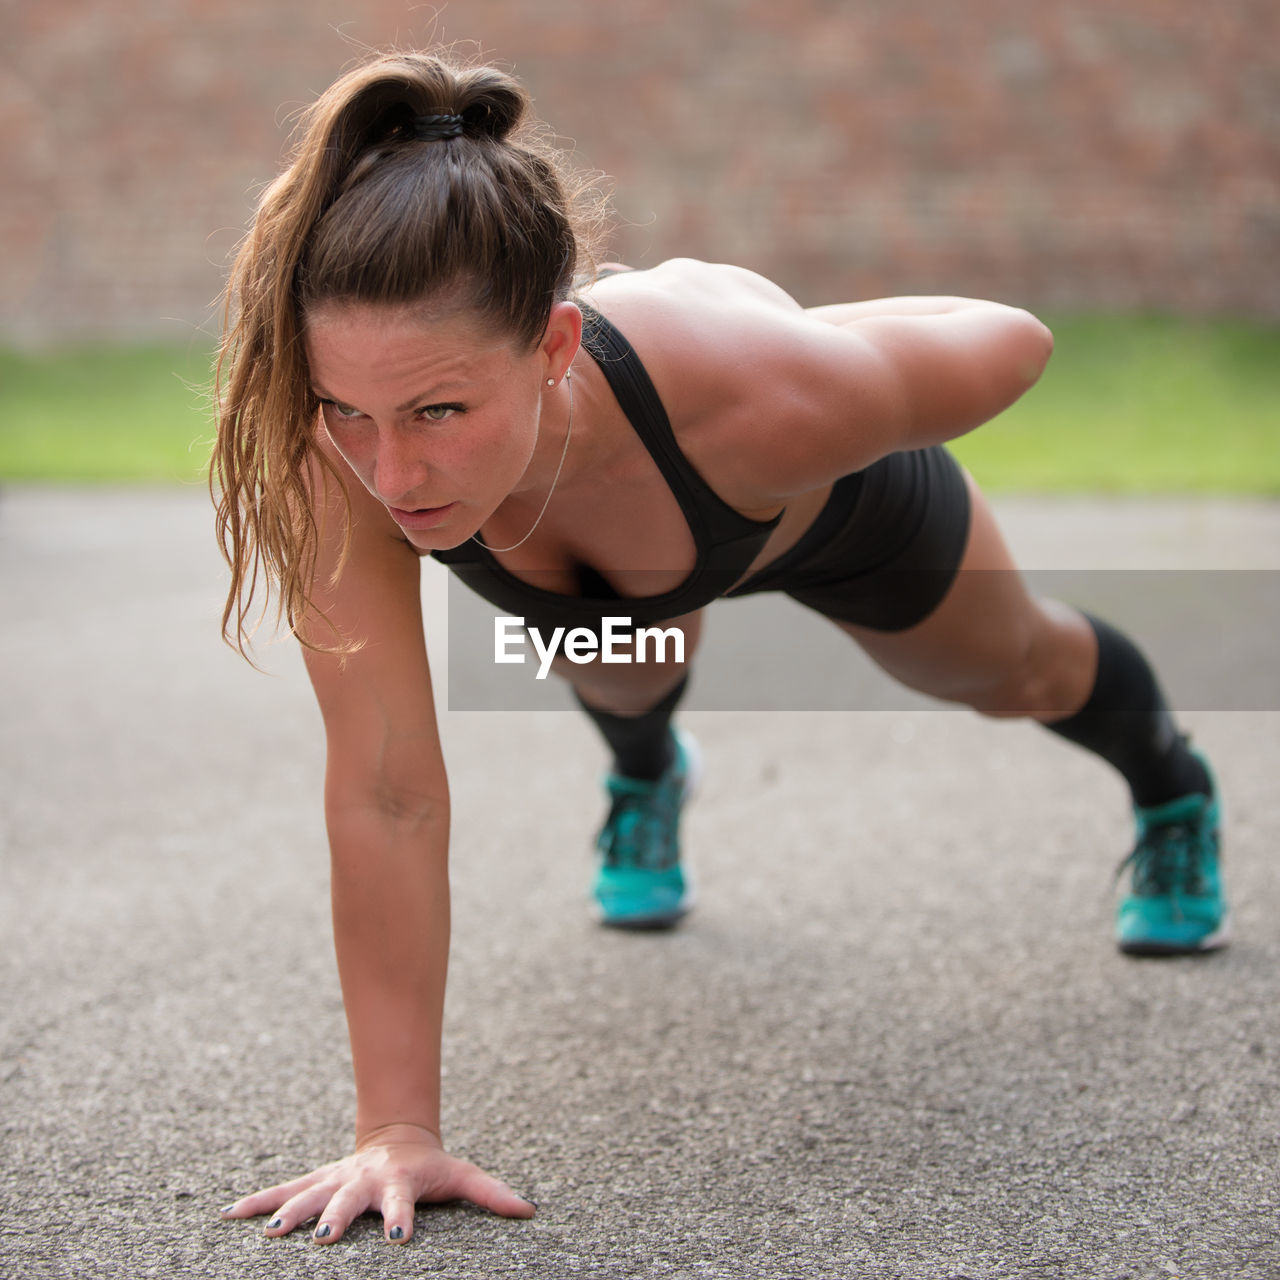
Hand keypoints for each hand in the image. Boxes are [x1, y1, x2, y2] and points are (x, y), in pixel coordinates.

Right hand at [219, 1123, 535, 1243]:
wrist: (399, 1138)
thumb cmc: (431, 1167)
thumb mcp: (462, 1177)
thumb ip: (492, 1194)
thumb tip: (530, 1211)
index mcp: (398, 1184)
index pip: (402, 1203)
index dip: (402, 1218)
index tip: (401, 1235)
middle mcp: (363, 1182)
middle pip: (348, 1201)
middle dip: (335, 1218)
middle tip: (322, 1239)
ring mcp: (337, 1181)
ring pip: (309, 1194)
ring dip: (290, 1213)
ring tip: (272, 1234)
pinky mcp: (316, 1182)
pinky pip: (282, 1192)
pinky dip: (257, 1204)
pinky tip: (229, 1217)